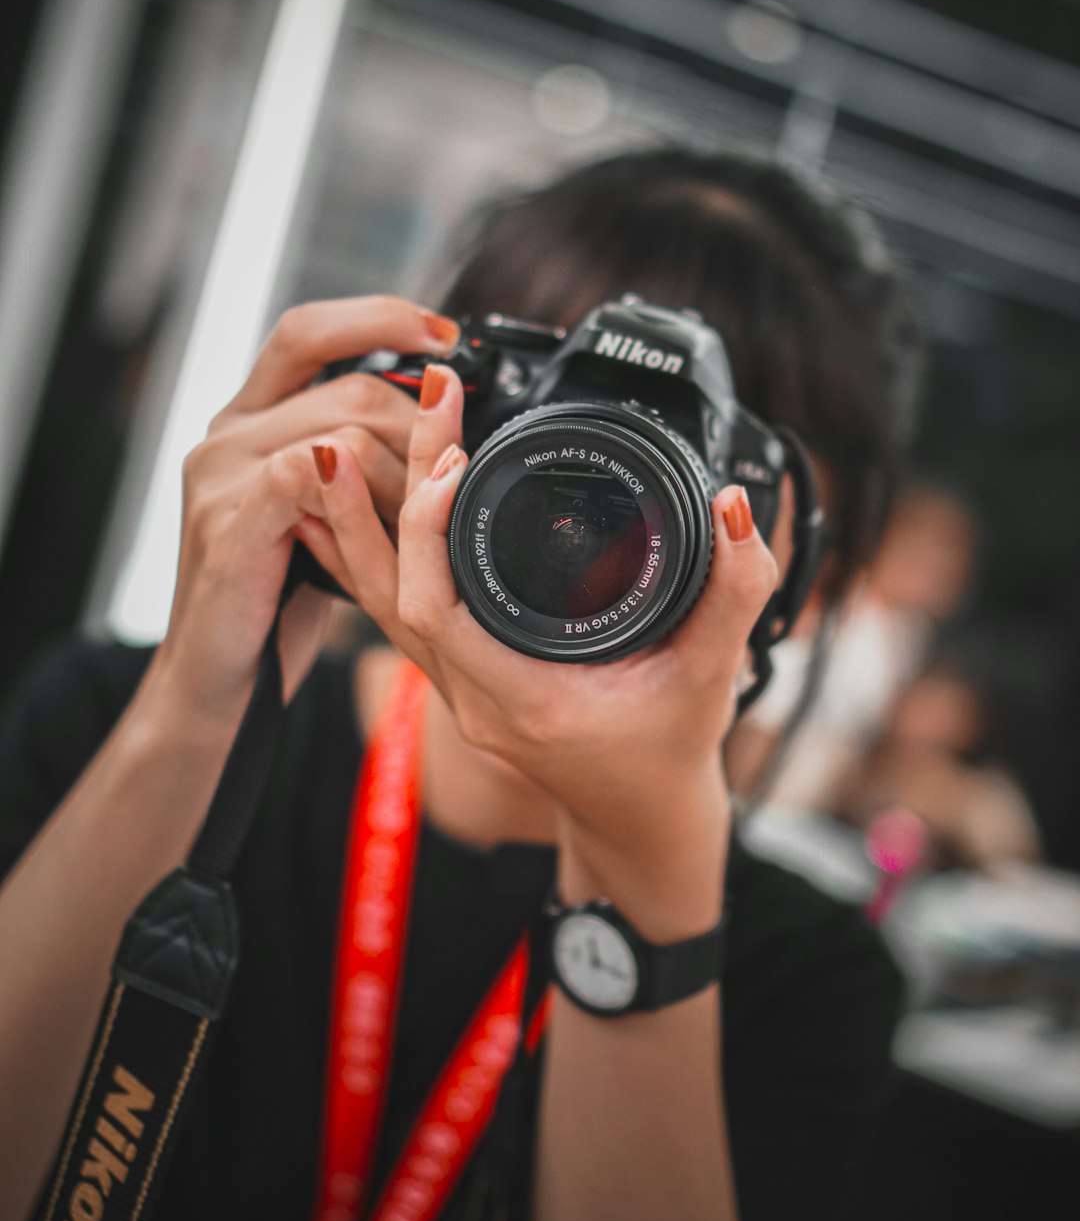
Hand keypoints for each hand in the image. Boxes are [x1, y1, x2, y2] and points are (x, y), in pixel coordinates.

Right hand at [151, 297, 458, 727]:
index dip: (378, 318)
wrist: (219, 681)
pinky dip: (358, 496)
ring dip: (405, 480)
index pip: (309, 331)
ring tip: (418, 527)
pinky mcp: (228, 523)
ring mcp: (220, 476)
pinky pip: (307, 475)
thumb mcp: (325, 514)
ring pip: (344, 430)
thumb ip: (356, 460)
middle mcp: (227, 435)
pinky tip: (380, 528)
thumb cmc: (278, 598)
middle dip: (421, 433)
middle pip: (351, 388)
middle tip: (448, 483)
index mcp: (249, 419)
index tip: (446, 337)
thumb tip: (438, 427)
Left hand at [304, 367, 777, 931]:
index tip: (451, 458)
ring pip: (378, 598)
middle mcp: (471, 693)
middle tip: (406, 405)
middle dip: (385, 493)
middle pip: (392, 589)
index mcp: (520, 697)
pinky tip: (359, 500)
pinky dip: (374, 548)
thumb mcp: (714, 673)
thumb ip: (734, 591)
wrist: (639, 815)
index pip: (436, 610)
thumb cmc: (669, 753)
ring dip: (362, 518)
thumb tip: (735, 509)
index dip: (428, 529)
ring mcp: (454, 686)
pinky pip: (393, 606)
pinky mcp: (455, 670)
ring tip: (343, 438)